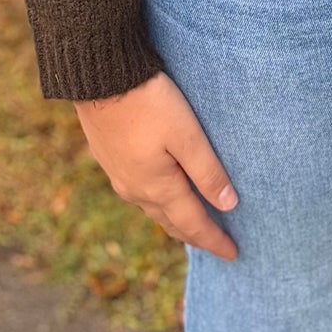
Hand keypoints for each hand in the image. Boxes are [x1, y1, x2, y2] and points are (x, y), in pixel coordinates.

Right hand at [74, 69, 239, 260]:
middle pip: (171, 222)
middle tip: (216, 243)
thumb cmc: (149, 103)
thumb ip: (207, 171)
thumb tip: (229, 205)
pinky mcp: (110, 158)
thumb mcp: (186, 135)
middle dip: (195, 235)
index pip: (193, 224)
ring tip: (192, 222)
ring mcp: (119, 175)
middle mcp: (135, 189)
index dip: (214, 240)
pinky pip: (139, 192)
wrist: (98, 77)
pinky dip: (158, 201)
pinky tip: (162, 192)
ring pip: (153, 208)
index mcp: (157, 187)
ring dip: (175, 219)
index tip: (233, 254)